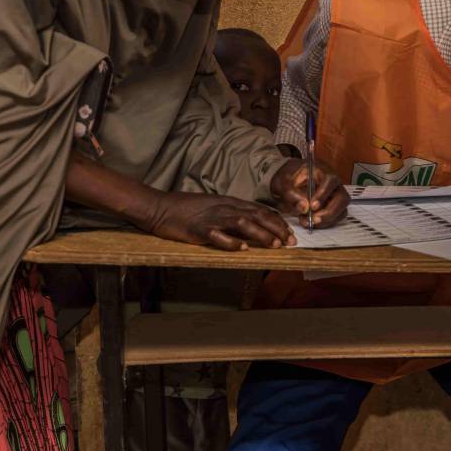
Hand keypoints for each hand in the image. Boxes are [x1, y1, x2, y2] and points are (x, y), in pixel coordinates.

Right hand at [144, 192, 295, 250]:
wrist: (160, 207)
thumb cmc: (187, 209)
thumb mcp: (215, 207)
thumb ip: (233, 214)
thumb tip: (253, 224)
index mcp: (230, 202)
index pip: (260, 210)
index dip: (277, 221)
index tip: (290, 232)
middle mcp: (225, 208)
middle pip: (257, 216)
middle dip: (277, 228)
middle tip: (291, 242)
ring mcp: (212, 218)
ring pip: (242, 224)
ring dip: (261, 234)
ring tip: (275, 245)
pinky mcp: (198, 230)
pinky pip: (217, 235)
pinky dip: (230, 242)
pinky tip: (242, 248)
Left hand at [271, 158, 349, 227]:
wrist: (288, 182)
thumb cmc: (288, 178)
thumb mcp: (283, 183)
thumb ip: (291, 194)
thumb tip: (304, 207)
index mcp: (322, 171)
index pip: (330, 181)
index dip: (323, 195)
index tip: (312, 206)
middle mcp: (333, 184)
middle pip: (342, 198)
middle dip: (329, 212)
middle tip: (313, 219)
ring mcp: (335, 196)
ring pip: (341, 210)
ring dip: (327, 220)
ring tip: (308, 222)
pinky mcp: (334, 206)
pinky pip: (337, 217)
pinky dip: (326, 223)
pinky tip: (311, 222)